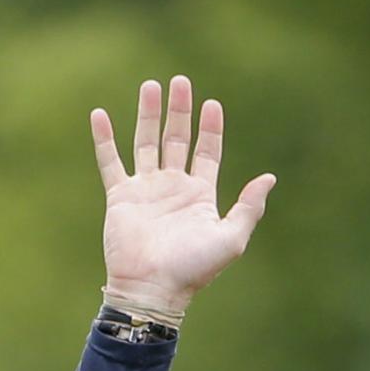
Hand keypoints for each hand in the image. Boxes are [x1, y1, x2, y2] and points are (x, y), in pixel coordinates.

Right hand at [89, 76, 273, 318]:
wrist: (153, 289)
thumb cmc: (193, 269)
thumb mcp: (231, 238)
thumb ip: (249, 207)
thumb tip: (269, 178)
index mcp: (200, 195)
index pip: (207, 151)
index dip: (210, 128)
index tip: (212, 104)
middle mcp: (172, 187)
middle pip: (177, 139)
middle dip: (179, 111)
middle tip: (180, 81)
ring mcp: (145, 190)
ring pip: (146, 143)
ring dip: (148, 114)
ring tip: (150, 86)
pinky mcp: (120, 197)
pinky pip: (110, 162)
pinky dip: (104, 138)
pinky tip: (99, 114)